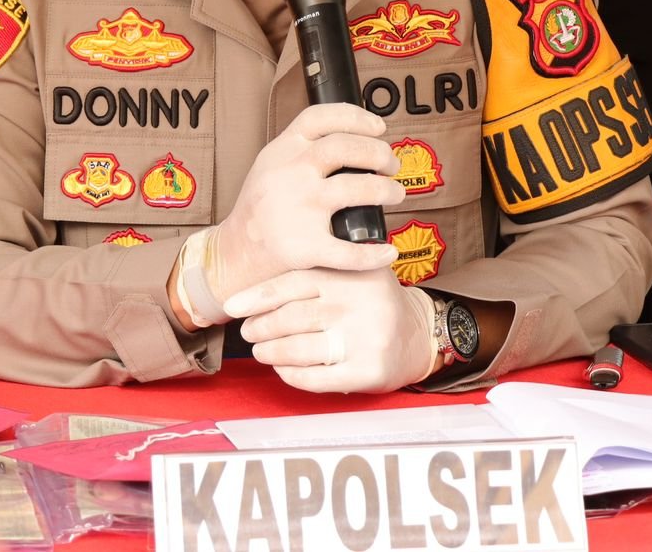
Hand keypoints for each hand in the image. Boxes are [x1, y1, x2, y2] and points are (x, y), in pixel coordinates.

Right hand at [204, 102, 405, 304]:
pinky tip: (387, 252)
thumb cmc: (261, 208)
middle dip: (379, 153)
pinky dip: (374, 252)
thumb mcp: (271, 164)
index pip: (320, 118)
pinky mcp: (305, 246)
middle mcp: (290, 173)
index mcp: (282, 150)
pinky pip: (350, 250)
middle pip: (345, 148)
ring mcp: (299, 209)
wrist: (235, 253)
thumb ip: (303, 148)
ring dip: (385, 190)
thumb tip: (354, 135)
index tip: (379, 127)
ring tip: (395, 194)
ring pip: (357, 189)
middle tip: (392, 165)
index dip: (355, 117)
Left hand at [225, 267, 439, 393]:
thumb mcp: (354, 275)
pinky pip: (315, 378)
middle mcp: (360, 304)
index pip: (294, 282)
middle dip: (261, 328)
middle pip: (292, 317)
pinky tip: (283, 370)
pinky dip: (291, 376)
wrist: (418, 336)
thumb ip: (317, 274)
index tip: (233, 307)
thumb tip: (255, 292)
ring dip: (271, 353)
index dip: (258, 296)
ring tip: (261, 352)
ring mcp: (366, 339)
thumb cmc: (373, 304)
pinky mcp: (368, 371)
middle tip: (249, 332)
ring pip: (299, 349)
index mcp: (352, 274)